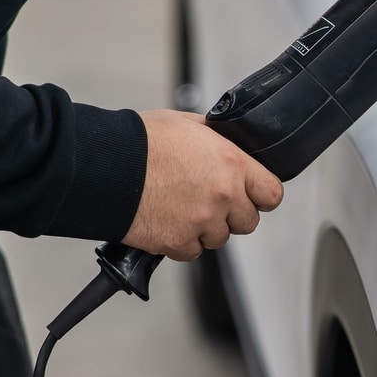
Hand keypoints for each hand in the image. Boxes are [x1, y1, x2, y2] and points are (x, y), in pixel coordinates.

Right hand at [122, 110, 283, 260]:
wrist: (105, 165)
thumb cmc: (140, 141)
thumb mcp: (188, 125)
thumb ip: (216, 139)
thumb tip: (226, 142)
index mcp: (232, 165)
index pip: (272, 194)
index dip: (261, 196)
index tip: (253, 195)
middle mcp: (223, 196)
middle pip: (248, 221)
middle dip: (232, 214)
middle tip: (210, 202)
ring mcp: (202, 222)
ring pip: (219, 238)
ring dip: (205, 229)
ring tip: (182, 208)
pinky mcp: (177, 242)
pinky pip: (192, 251)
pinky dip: (181, 242)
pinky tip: (167, 221)